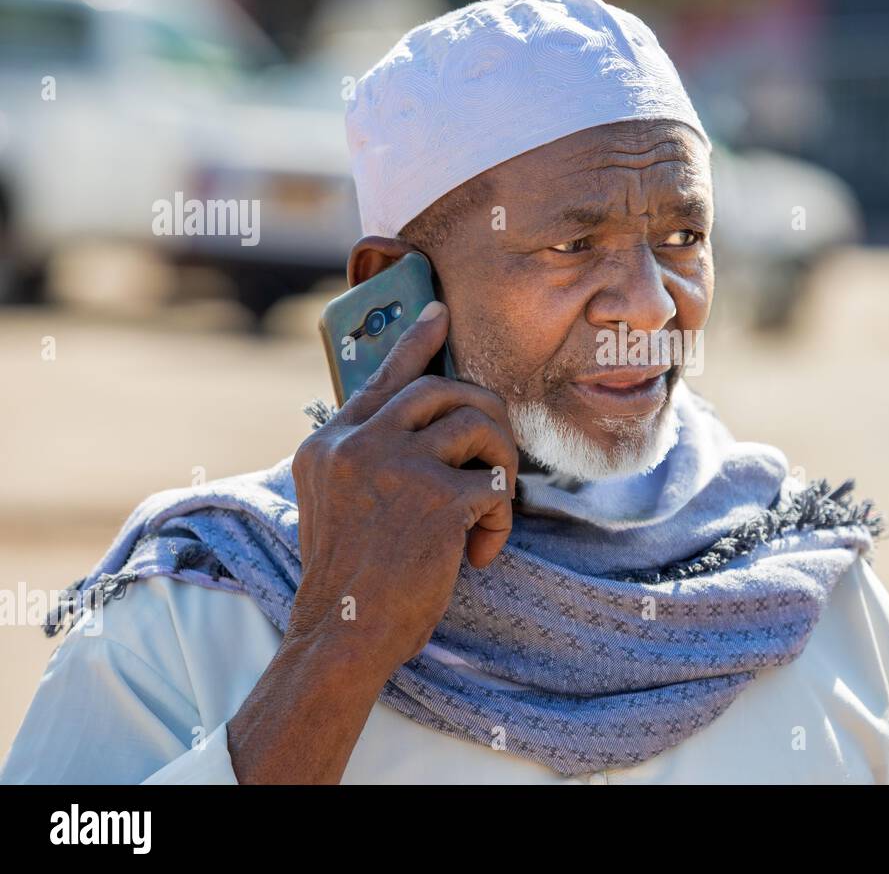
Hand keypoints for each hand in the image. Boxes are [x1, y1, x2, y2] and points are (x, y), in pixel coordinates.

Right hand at [288, 299, 517, 670]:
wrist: (343, 633)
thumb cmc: (353, 577)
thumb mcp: (340, 502)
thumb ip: (370, 457)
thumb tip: (434, 420)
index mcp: (331, 442)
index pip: (382, 377)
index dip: (416, 342)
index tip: (439, 312)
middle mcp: (358, 442)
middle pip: (443, 390)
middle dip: (485, 417)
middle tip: (496, 456)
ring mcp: (396, 466)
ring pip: (478, 425)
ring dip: (499, 467)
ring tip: (486, 512)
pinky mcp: (435, 498)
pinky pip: (496, 486)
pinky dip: (499, 522)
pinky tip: (479, 552)